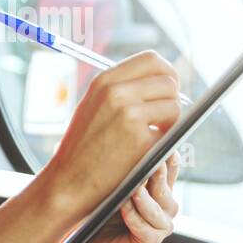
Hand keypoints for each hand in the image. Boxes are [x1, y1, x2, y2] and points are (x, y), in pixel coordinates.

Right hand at [36, 50, 183, 224]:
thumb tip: (162, 79)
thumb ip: (122, 88)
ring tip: (153, 135)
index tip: (168, 88)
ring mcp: (130, 115)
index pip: (151, 59)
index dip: (167, 73)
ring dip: (171, 122)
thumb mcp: (94, 105)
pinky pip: (171, 133)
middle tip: (164, 116)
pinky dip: (165, 142)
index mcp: (104, 80)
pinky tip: (146, 151)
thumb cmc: (82, 148)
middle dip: (172, 99)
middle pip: (168, 81)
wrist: (68, 182)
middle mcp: (117, 92)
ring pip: (174, 106)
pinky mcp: (141, 140)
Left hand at [72, 150, 180, 242]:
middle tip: (149, 163)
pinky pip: (145, 228)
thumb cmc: (100, 208)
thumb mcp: (114, 182)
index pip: (170, 167)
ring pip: (158, 209)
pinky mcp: (150, 242)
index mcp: (160, 188)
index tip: (162, 144)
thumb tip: (129, 135)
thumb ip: (127, 165)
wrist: (87, 241)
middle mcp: (166, 206)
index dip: (168, 156)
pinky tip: (124, 208)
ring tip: (133, 189)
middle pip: (165, 187)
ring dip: (144, 198)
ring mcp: (160, 225)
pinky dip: (134, 217)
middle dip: (156, 175)